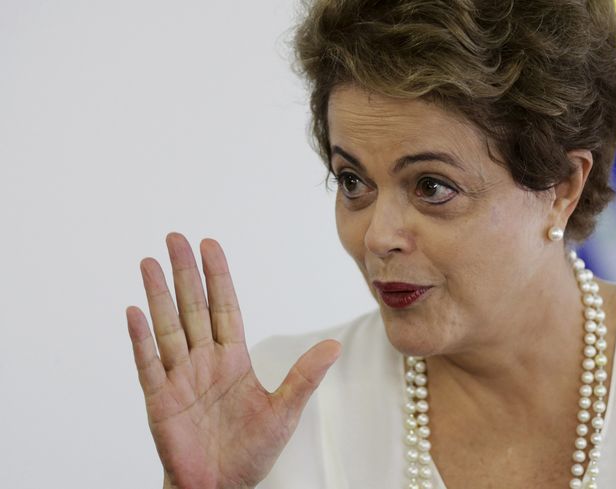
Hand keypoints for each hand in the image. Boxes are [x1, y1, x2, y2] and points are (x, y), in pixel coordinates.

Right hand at [126, 233, 340, 488]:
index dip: (218, 276)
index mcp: (233, 359)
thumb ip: (304, 376)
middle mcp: (204, 361)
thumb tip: (334, 345)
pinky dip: (141, 339)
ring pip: (168, 327)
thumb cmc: (251, 450)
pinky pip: (149, 364)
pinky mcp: (161, 400)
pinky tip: (135, 311)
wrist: (221, 487)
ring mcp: (180, 378)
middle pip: (193, 308)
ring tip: (150, 262)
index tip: (210, 245)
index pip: (225, 307)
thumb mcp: (284, 410)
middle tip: (175, 237)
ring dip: (158, 295)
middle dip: (185, 273)